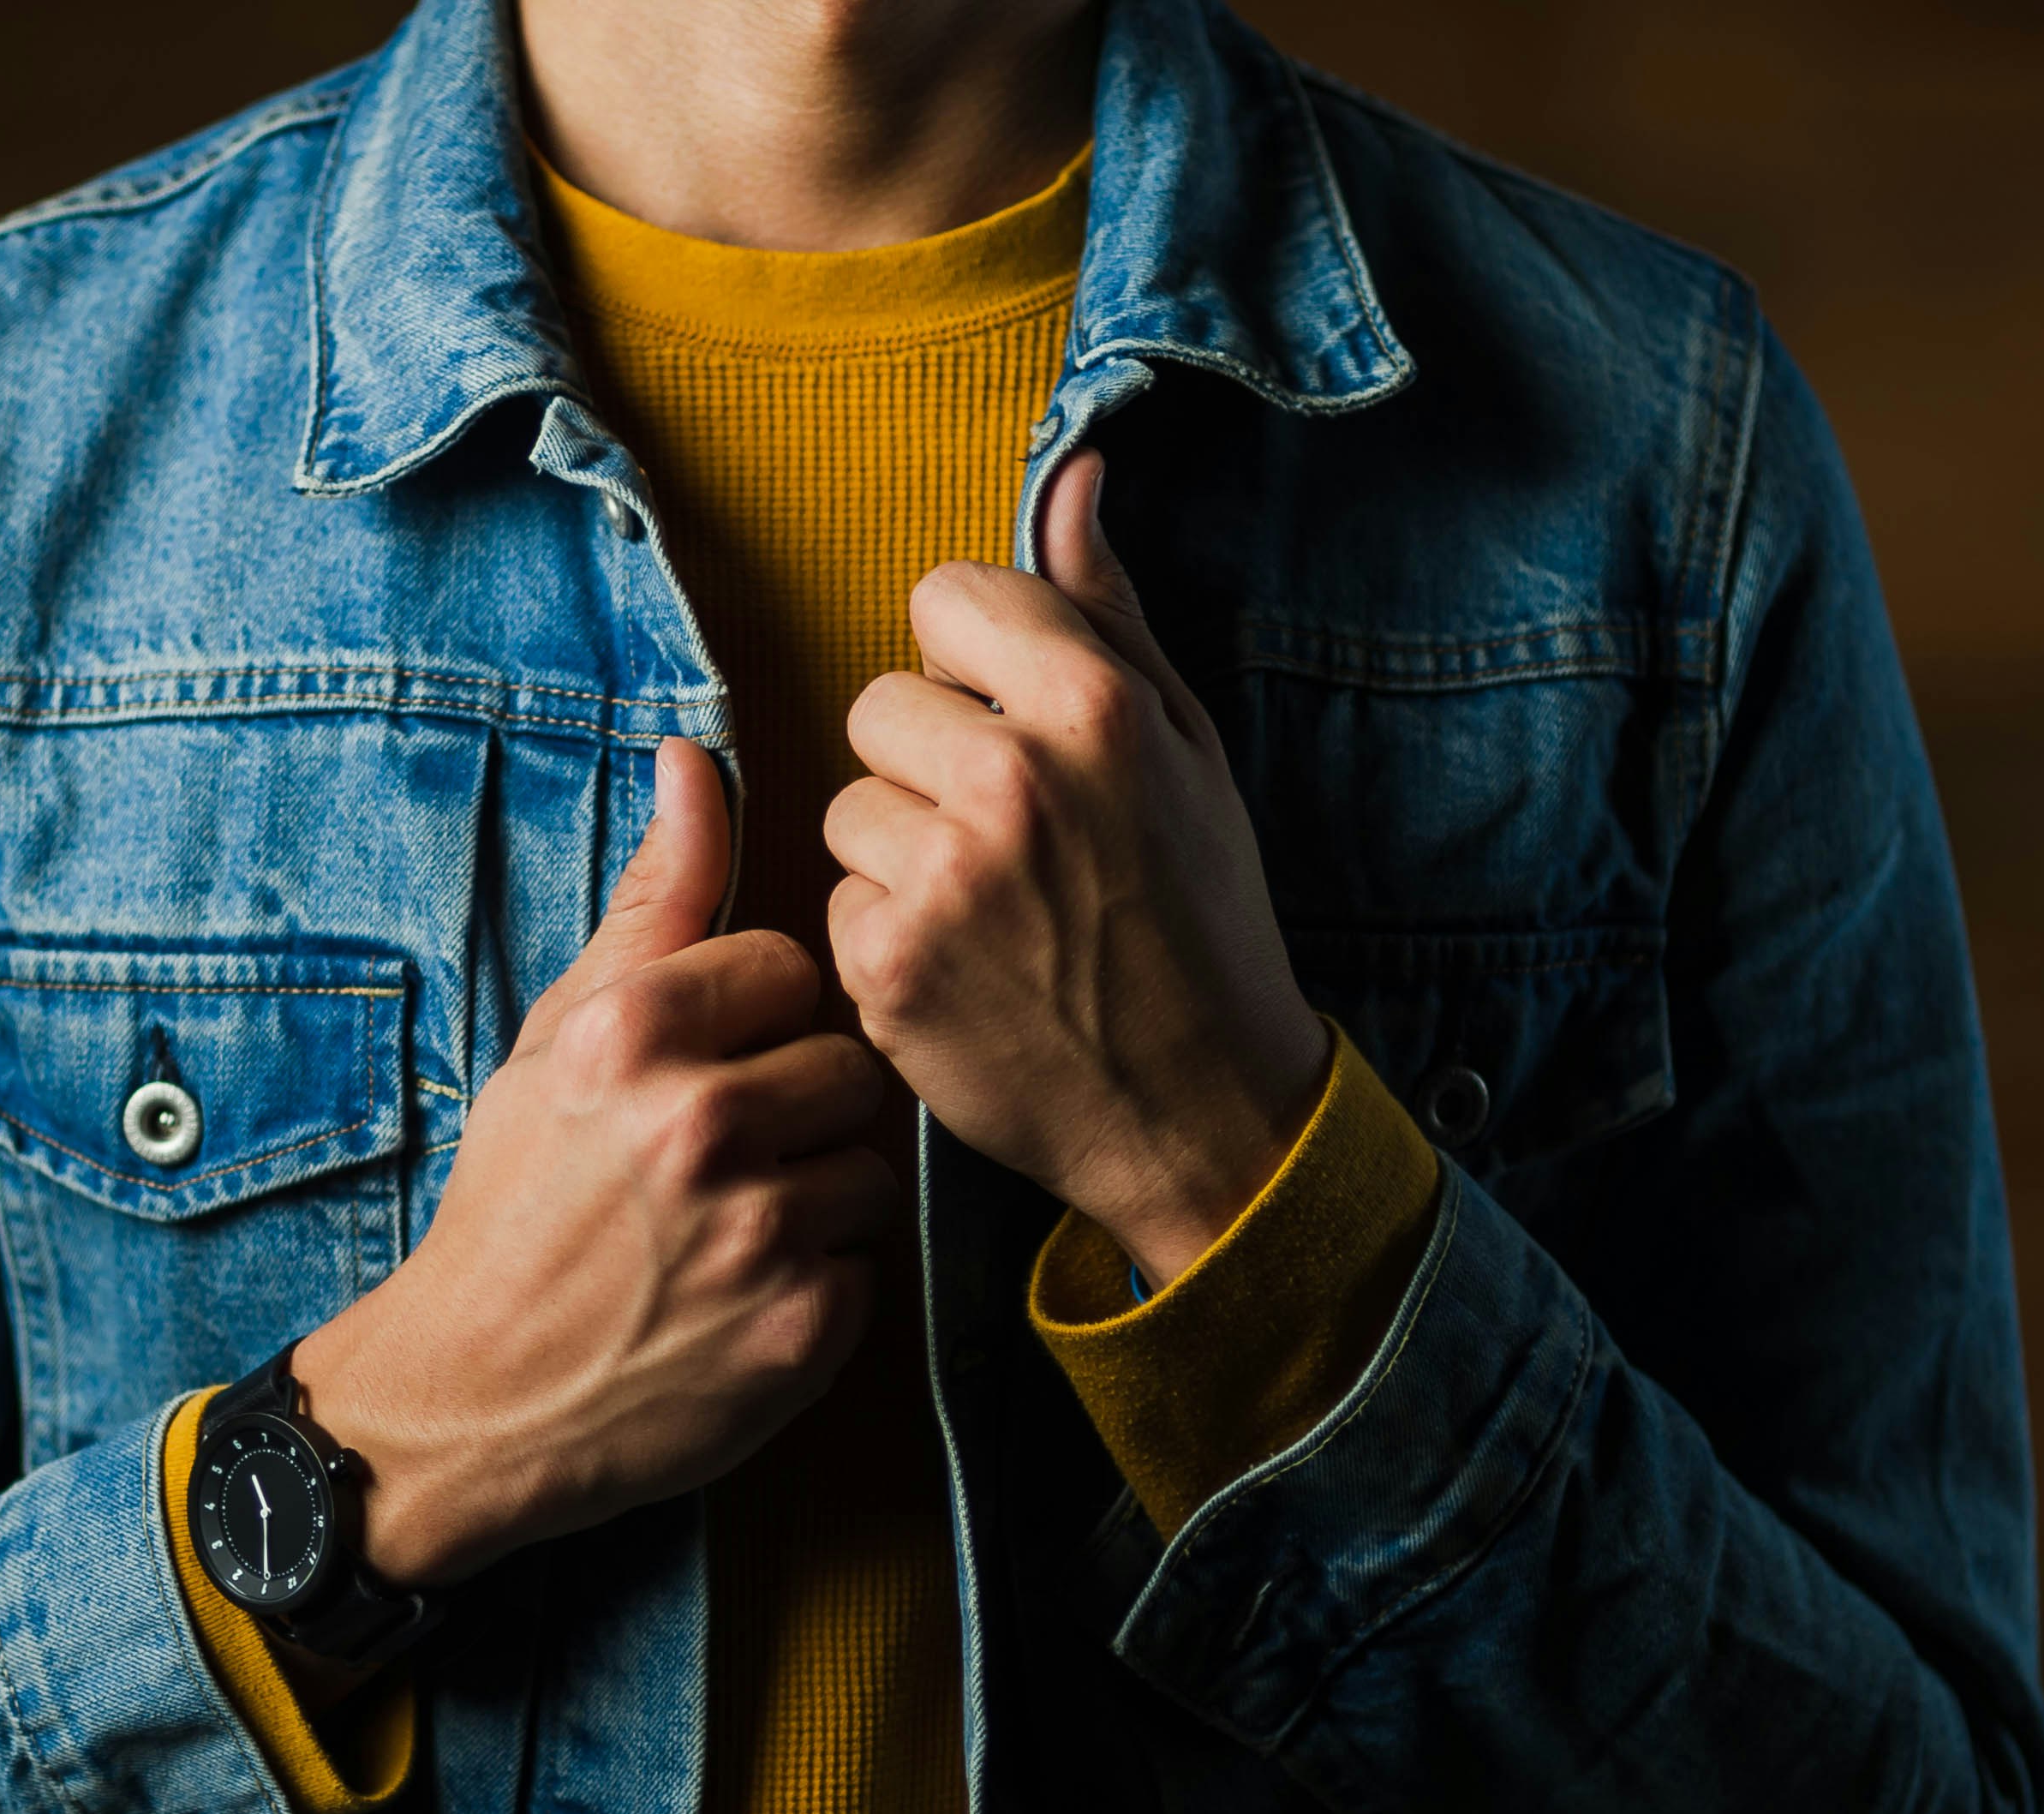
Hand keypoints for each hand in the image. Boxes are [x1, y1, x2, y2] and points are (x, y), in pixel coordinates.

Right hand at [289, 740, 900, 1593]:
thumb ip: (653, 903)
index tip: (698, 1072)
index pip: (789, 967)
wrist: (473, 1397)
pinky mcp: (802, 1328)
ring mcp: (758, 1231)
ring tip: (729, 1233)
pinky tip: (741, 1300)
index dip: (752, 1023)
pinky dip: (818, 1286)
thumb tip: (697, 758)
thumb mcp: (560, 1039)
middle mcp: (699, 1123)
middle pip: (844, 1062)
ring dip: (818, 1198)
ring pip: (871, 1164)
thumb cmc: (519, 1206)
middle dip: (795, 1109)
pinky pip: (870, 1266)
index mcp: (635, 1033)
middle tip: (714, 1164)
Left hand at [824, 449, 1325, 1285]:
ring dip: (899, 854)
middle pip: (878, 702)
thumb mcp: (1185, 750)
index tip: (1011, 724)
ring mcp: (942, 878)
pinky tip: (967, 973)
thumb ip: (1109, 611)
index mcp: (1092, 704)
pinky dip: (888, 940)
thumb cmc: (1201, 917)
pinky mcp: (888, 967)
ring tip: (992, 912)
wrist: (1205, 1109)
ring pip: (847, 807)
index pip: (946, 597)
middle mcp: (1011, 779)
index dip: (970, 660)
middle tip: (1009, 841)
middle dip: (927, 762)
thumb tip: (1071, 474)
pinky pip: (839, 904)